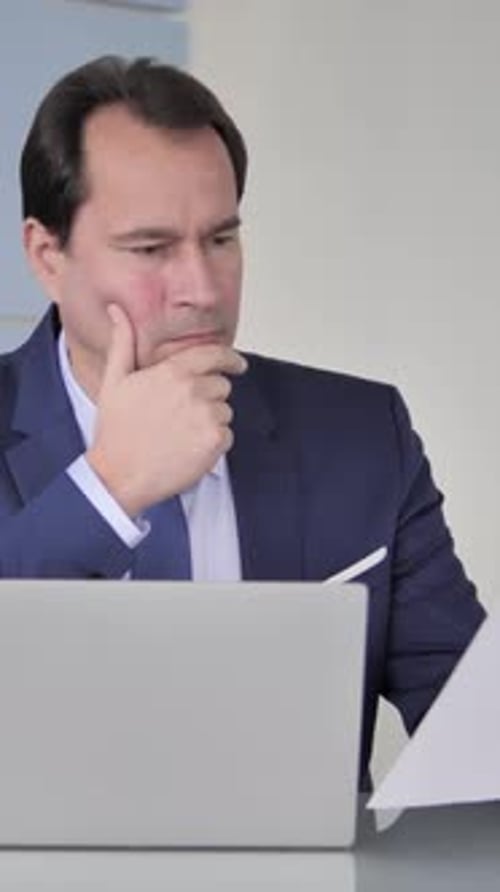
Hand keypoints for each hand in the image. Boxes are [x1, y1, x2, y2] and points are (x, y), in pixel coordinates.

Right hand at [86, 304, 246, 516]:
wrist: (119, 476)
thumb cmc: (116, 431)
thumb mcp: (115, 381)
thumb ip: (123, 342)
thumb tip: (117, 310)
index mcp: (172, 372)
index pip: (215, 355)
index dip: (230, 359)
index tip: (237, 364)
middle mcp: (193, 390)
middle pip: (221, 385)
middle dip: (208, 397)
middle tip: (181, 416)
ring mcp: (207, 416)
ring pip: (224, 411)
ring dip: (210, 421)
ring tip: (179, 434)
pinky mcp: (215, 442)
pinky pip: (227, 435)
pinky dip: (213, 443)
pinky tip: (187, 449)